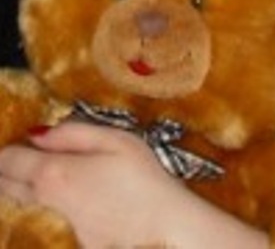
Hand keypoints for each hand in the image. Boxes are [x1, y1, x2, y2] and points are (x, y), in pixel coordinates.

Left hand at [0, 121, 266, 248]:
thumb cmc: (144, 176)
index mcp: (56, 172)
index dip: (6, 148)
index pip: (10, 161)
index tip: (11, 141)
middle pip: (10, 187)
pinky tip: (78, 194)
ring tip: (33, 171)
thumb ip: (73, 132)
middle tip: (12, 158)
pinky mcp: (78, 238)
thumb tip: (40, 133)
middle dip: (7, 171)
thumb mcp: (114, 138)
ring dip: (27, 187)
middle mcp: (51, 201)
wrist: (163, 226)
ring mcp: (63, 222)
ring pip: (31, 202)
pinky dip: (57, 202)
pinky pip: (57, 215)